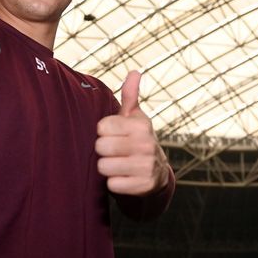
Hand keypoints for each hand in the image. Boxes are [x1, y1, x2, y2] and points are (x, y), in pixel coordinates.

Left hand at [96, 71, 169, 194]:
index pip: (102, 126)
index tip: (113, 134)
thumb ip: (130, 95)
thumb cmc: (137, 140)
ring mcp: (146, 166)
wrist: (156, 173)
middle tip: (114, 151)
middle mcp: (146, 144)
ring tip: (118, 164)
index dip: (103, 132)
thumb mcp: (134, 118)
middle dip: (103, 151)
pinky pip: (112, 185)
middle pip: (101, 147)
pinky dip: (114, 184)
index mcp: (140, 125)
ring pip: (104, 167)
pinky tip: (124, 178)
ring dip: (107, 168)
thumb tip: (134, 71)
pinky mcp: (144, 186)